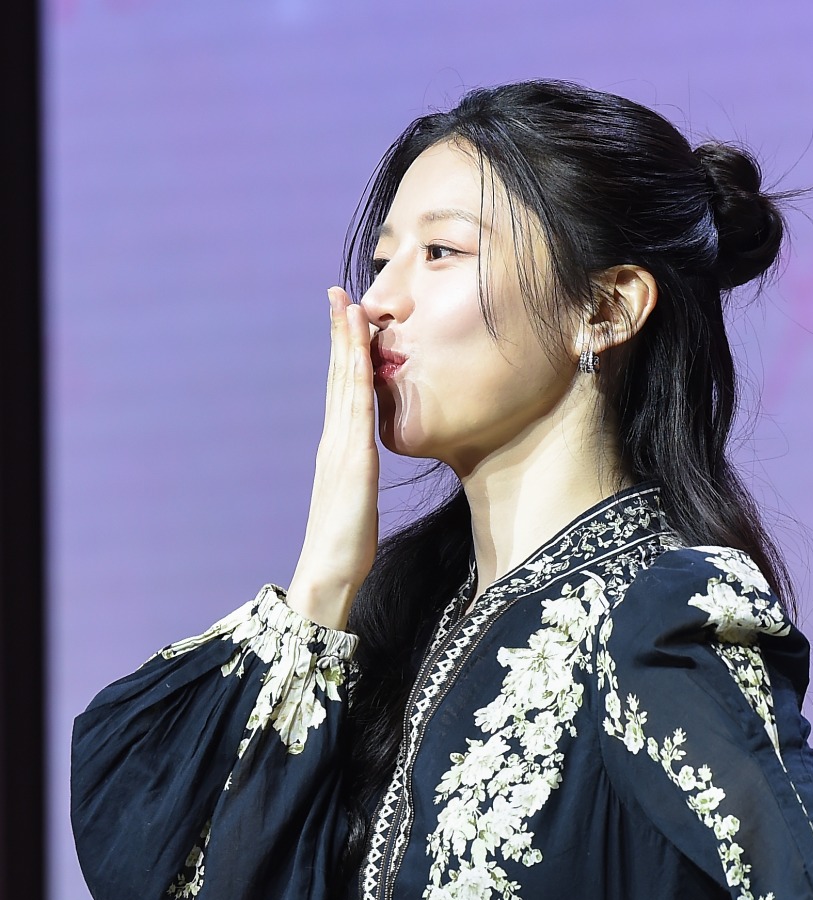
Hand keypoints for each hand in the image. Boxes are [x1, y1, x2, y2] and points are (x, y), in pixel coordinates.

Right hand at [285, 287, 380, 628]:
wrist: (329, 575)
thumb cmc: (346, 547)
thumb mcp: (358, 501)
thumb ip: (360, 478)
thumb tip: (365, 469)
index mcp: (339, 449)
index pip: (343, 391)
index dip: (344, 353)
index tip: (347, 319)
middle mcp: (335, 442)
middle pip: (338, 377)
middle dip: (339, 333)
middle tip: (339, 293)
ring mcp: (340, 449)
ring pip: (344, 385)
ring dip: (346, 343)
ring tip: (347, 305)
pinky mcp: (352, 463)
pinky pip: (356, 411)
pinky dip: (357, 377)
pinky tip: (361, 353)